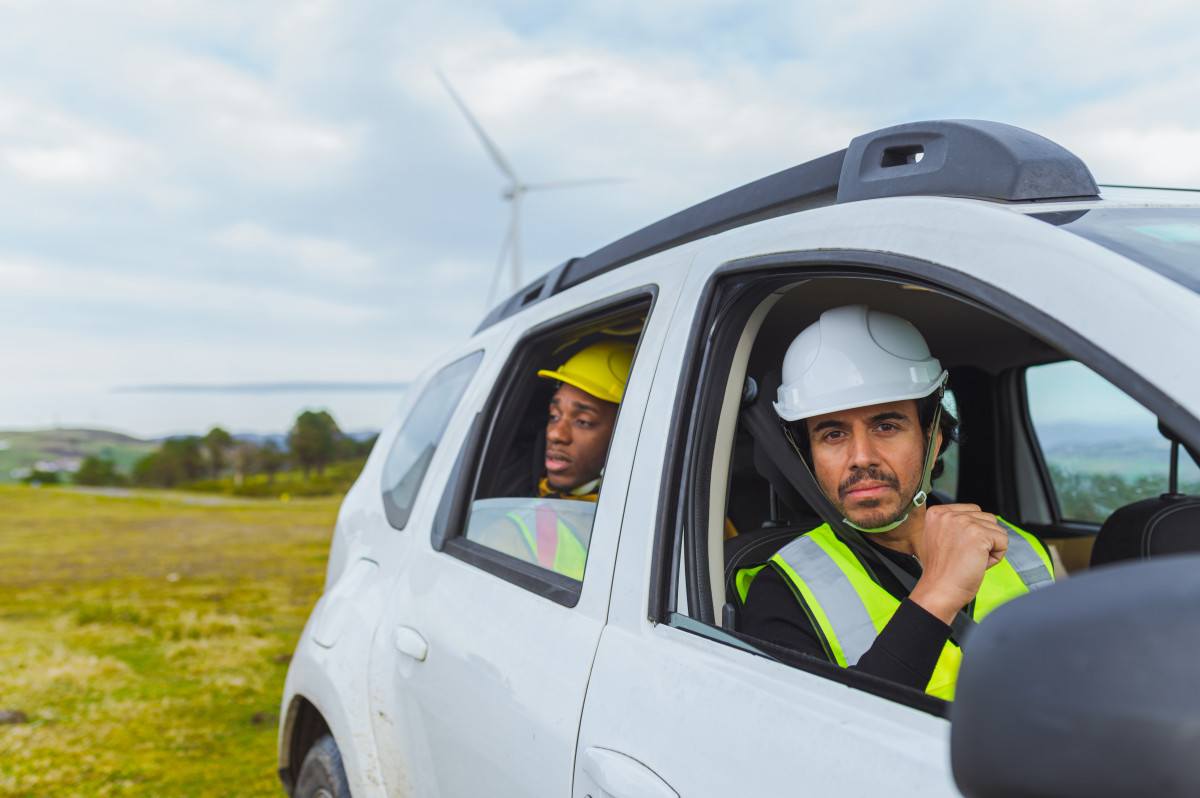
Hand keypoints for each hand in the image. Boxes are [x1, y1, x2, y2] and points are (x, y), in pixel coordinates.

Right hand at [907, 504, 1007, 624]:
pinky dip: (997, 556)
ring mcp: (964, 522)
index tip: (957, 549)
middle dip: (983, 539)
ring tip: (971, 560)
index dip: (972, 533)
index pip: (972, 512)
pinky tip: (979, 564)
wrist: (939, 591)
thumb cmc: (940, 573)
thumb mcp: (936, 539)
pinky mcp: (979, 534)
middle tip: (965, 556)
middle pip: (987, 518)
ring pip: (997, 530)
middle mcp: (949, 514)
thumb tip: (972, 521)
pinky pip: (1003, 541)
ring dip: (990, 548)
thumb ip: (952, 526)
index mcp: (937, 513)